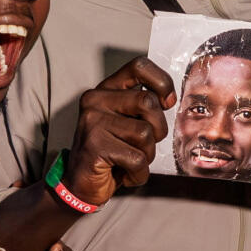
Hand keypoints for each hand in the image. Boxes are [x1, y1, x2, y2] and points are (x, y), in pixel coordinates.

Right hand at [64, 58, 170, 205]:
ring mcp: (92, 122)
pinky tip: (124, 173)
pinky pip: (137, 158)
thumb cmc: (112, 152)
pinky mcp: (94, 146)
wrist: (81, 184)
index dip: (161, 82)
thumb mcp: (128, 123)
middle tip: (144, 145)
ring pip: (145, 133)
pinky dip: (139, 173)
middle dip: (158, 129)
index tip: (167, 102)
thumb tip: (170, 99)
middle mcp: (95, 100)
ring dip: (147, 154)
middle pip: (147, 102)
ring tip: (130, 160)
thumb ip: (144, 107)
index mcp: (106, 90)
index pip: (139, 66)